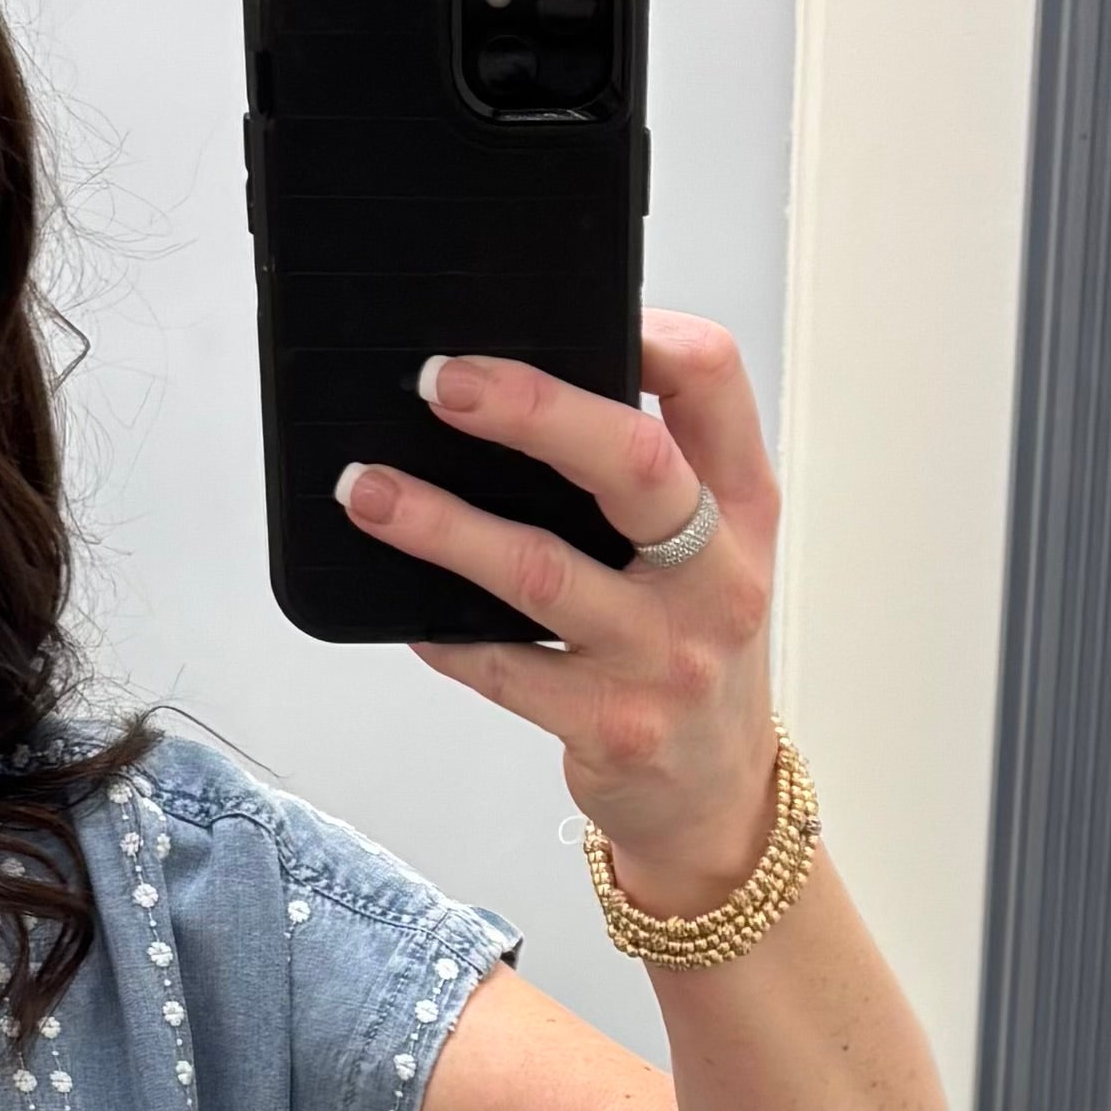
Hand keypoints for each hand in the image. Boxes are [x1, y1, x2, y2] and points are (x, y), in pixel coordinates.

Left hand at [336, 311, 782, 906]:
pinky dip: (445, 633)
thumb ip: (651, 480)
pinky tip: (406, 611)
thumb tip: (517, 399)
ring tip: (367, 491)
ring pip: (542, 573)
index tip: (573, 313)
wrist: (716, 797)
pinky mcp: (612, 727)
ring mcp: (665, 658)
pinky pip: (503, 668)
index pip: (714, 383)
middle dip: (531, 411)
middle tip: (443, 382)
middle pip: (632, 464)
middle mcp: (716, 577)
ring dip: (442, 526)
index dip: (650, 333)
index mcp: (743, 508)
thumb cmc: (693, 650)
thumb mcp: (710, 554)